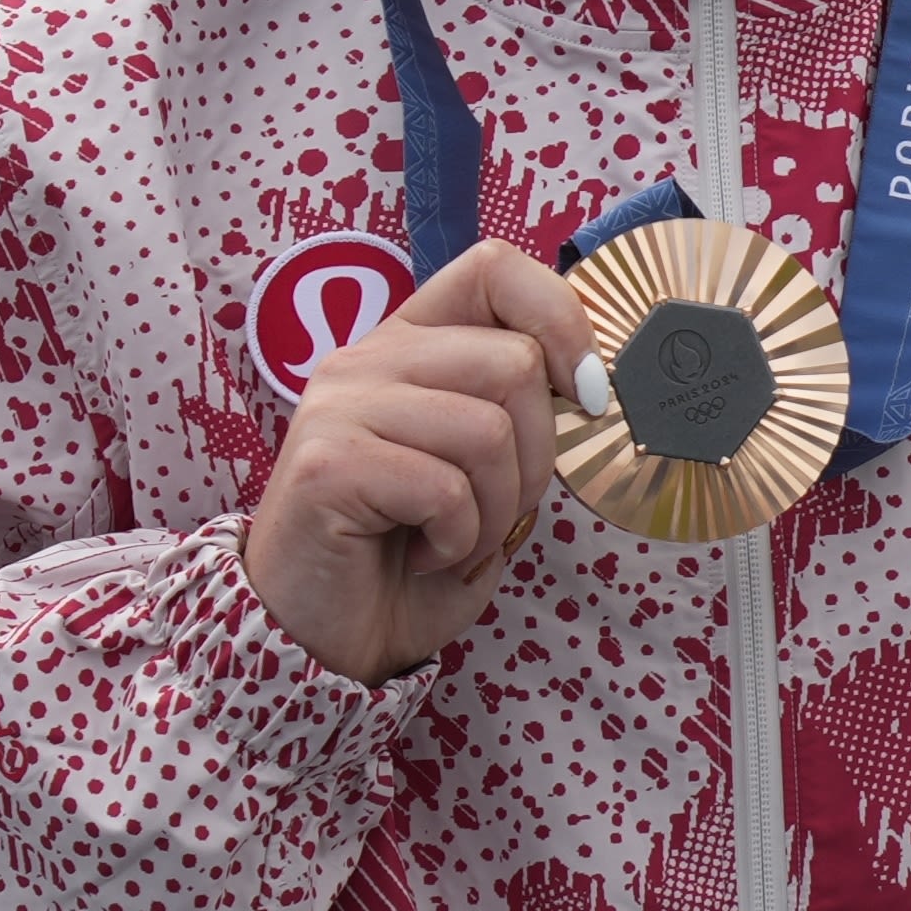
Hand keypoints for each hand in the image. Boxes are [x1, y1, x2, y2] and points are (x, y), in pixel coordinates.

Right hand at [235, 244, 585, 684]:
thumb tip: (590, 390)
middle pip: (514, 362)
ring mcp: (339, 407)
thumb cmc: (404, 563)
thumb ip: (517, 420)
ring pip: (488, 429)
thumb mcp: (479, 479)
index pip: (494, 269)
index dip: (559, 319)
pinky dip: (458, 539)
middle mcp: (365, 360)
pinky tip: (421, 554)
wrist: (321, 641)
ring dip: (496, 509)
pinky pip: (445, 488)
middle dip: (534, 459)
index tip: (583, 396)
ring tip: (452, 541)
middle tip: (491, 512)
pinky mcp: (329, 464)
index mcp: (406, 348)